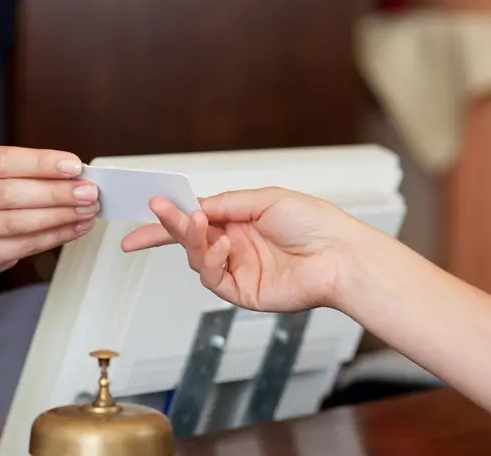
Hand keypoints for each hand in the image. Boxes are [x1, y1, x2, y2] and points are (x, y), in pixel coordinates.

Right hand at [0, 146, 98, 277]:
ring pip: (19, 223)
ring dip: (60, 216)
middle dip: (56, 193)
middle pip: (11, 194)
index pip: (2, 161)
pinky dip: (55, 236)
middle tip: (88, 191)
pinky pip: (24, 245)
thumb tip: (74, 174)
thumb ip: (27, 172)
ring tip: (87, 210)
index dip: (40, 163)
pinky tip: (75, 227)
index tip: (74, 166)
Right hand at [121, 188, 360, 311]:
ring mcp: (237, 269)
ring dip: (191, 238)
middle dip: (168, 224)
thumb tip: (195, 205)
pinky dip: (212, 260)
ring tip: (195, 223)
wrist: (339, 256)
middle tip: (156, 210)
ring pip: (196, 257)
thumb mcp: (266, 199)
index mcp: (240, 219)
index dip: (171, 214)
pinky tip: (223, 245)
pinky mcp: (242, 292)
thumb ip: (226, 203)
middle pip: (189, 237)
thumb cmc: (315, 224)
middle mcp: (235, 244)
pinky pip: (213, 277)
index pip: (196, 216)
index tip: (150, 205)